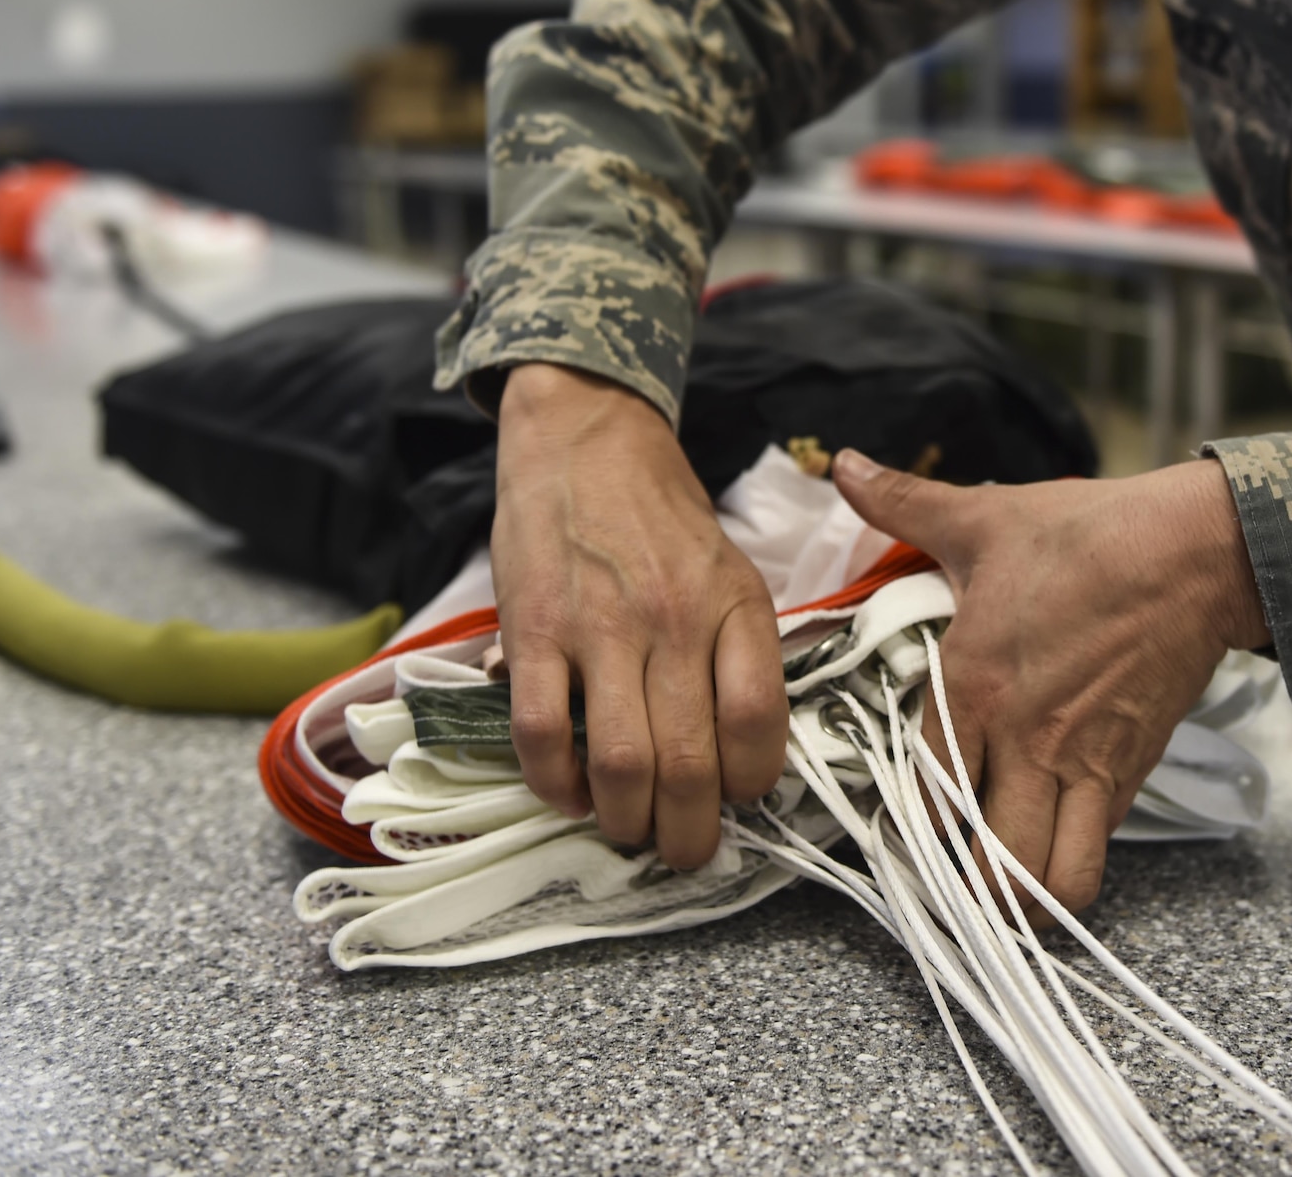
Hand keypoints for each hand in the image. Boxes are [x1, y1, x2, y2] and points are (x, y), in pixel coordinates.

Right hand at [492, 363, 788, 867]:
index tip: (740, 802)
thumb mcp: (731, 572)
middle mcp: (674, 619)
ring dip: (627, 822)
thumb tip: (743, 753)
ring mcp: (600, 627)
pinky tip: (570, 793)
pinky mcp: (534, 631)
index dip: (752, 783)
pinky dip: (556, 784)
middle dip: (689, 833)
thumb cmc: (665, 520)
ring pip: (622, 763)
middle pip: (691, 762)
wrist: (586, 441)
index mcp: (735, 605)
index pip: (758, 721)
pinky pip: (543, 735)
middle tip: (684, 850)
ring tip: (629, 832)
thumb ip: (738, 651)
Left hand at [831, 450, 1266, 922]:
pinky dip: (1069, 870)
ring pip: (1053, 883)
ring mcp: (1084, 764)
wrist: (1199, 550)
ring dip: (1023, 900)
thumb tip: (840, 465)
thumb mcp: (985, 518)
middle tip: (942, 882)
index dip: (906, 826)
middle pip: (990, 867)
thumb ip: (903, 504)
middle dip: (961, 893)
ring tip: (996, 889)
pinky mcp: (1130, 773)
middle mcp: (1026, 739)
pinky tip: (1044, 853)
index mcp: (976, 683)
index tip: (893, 829)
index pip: (924, 793)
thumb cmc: (1090, 535)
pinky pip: (1097, 852)